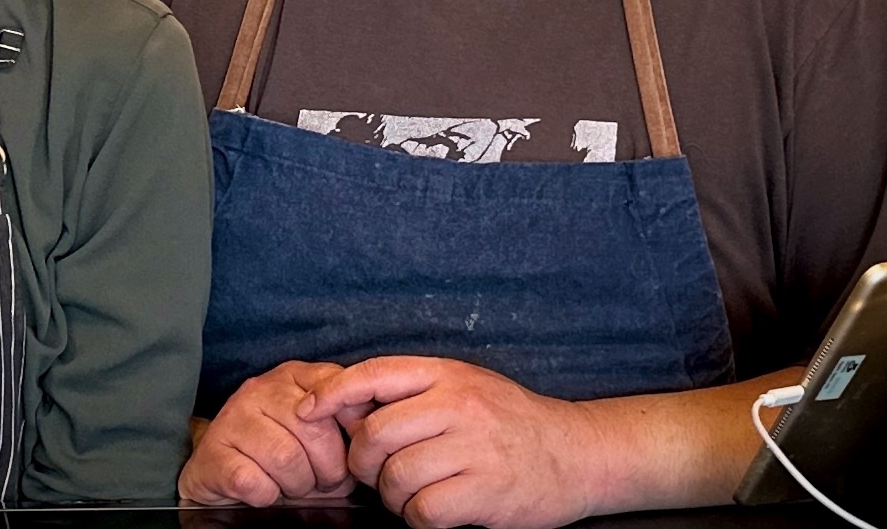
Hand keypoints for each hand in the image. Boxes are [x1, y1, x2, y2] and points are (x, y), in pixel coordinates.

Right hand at [179, 361, 357, 505]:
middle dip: (327, 470)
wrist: (218, 470)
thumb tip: (367, 441)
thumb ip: (342, 425)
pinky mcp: (214, 453)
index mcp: (293, 377)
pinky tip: (266, 490)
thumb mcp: (313, 431)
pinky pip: (254, 480)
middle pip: (313, 430)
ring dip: (297, 484)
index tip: (354, 453)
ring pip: (285, 457)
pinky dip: (268, 495)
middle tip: (321, 483)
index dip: (352, 428)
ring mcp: (234, 418)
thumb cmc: (277, 454)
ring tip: (292, 486)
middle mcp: (261, 389)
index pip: (335, 388)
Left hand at [299, 356, 602, 528]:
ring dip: (393, 497)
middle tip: (378, 474)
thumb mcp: (466, 387)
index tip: (308, 411)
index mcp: (448, 374)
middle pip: (376, 433)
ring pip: (396, 477)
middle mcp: (459, 405)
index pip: (375, 374)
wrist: (578, 454)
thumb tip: (349, 408)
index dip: (333, 393)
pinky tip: (433, 511)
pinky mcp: (486, 491)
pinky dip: (418, 518)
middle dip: (363, 462)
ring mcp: (474, 448)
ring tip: (412, 494)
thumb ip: (415, 392)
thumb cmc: (512, 422)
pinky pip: (423, 511)